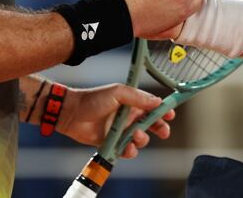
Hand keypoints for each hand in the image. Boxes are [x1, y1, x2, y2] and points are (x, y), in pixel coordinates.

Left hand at [57, 84, 174, 158]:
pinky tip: (126, 147)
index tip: (170, 115)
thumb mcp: (118, 92)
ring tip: (135, 136)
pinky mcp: (113, 143)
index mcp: (131, 103)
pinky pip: (127, 150)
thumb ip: (138, 97)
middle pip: (151, 124)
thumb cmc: (93, 99)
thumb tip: (158, 101)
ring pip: (140, 139)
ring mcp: (121, 131)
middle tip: (163, 131)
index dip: (163, 111)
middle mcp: (128, 117)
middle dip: (159, 128)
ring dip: (142, 139)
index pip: (152, 106)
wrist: (72, 113)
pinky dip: (130, 150)